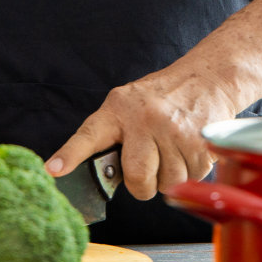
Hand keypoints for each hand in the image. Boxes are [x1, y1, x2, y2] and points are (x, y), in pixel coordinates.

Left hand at [45, 71, 235, 199]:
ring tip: (174, 148)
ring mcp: (173, 130)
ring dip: (172, 176)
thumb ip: (115, 133)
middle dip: (144, 184)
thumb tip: (103, 173)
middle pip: (138, 178)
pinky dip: (191, 171)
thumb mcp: (131, 103)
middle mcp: (144, 118)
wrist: (208, 78)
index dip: (70, 155)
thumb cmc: (164, 96)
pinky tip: (189, 148)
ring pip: (167, 183)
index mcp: (119, 108)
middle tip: (151, 165)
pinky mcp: (198, 142)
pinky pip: (191, 178)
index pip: (89, 135)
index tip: (54, 170)